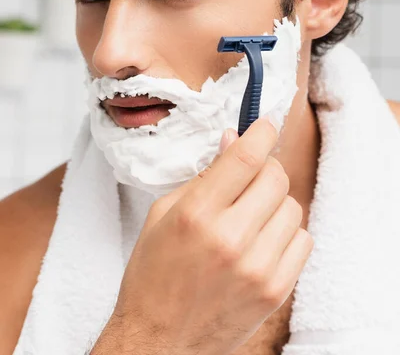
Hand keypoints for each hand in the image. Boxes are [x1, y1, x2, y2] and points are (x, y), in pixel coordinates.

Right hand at [109, 116, 313, 354]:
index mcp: (197, 214)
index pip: (245, 157)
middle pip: (275, 177)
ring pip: (293, 207)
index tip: (265, 125)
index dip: (261, 132)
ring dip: (274, 203)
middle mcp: (231, 239)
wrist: (159, 341)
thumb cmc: (154, 274)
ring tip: (251, 217)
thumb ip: (203, 175)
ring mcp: (258, 268)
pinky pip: (303, 240)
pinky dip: (286, 233)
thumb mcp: (164, 213)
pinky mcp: (276, 290)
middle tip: (249, 178)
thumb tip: (234, 140)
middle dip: (264, 168)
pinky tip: (263, 241)